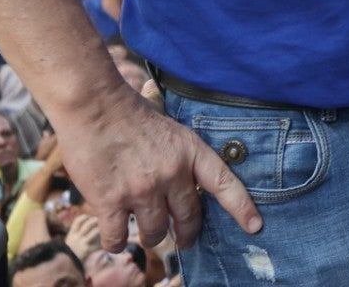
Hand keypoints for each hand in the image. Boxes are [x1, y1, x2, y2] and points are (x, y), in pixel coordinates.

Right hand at [54, 82, 259, 252]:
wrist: (93, 106)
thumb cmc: (128, 113)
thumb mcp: (170, 127)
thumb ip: (180, 153)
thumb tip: (183, 167)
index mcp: (190, 151)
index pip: (225, 184)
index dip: (242, 208)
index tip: (255, 226)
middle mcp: (172, 174)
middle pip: (188, 218)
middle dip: (185, 234)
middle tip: (182, 240)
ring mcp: (142, 190)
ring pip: (154, 233)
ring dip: (151, 236)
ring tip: (145, 232)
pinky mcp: (111, 202)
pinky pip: (118, 238)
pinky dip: (116, 242)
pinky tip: (115, 237)